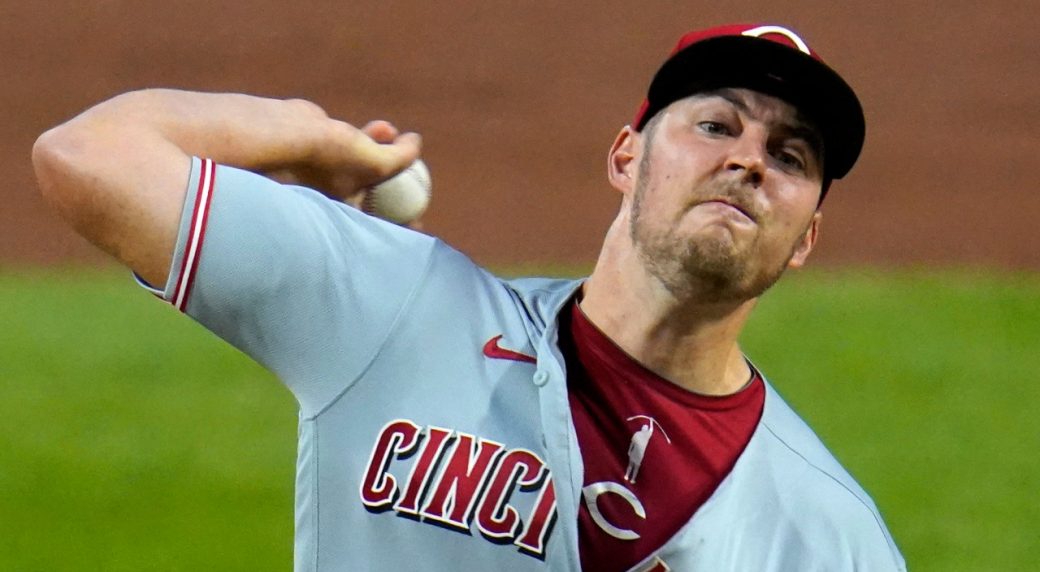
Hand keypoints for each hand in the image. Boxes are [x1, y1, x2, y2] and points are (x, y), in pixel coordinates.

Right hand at [268, 119, 425, 229]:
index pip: (379, 224)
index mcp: (346, 210)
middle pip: (376, 197)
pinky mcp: (327, 147)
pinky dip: (373, 135)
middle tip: (419, 179)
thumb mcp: (379, 164)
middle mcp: (337, 195)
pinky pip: (358, 143)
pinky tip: (385, 127)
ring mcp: (332, 170)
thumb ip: (403, 158)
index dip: (401, 225)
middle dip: (398, 186)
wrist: (292, 133)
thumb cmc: (333, 157)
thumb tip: (417, 142)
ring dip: (388, 149)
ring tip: (398, 136)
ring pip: (369, 163)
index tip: (420, 224)